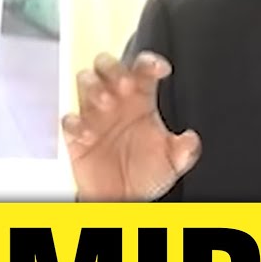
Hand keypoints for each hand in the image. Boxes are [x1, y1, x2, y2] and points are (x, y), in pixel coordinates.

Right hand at [62, 51, 201, 200]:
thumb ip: (184, 150)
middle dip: (114, 68)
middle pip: (108, 66)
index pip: (142, 69)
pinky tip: (89, 134)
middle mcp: (116, 99)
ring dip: (93, 87)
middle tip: (125, 83)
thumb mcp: (173, 162)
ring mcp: (94, 114)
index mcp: (141, 98)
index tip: (160, 69)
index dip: (150, 63)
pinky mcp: (76, 135)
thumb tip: (190, 139)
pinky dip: (76, 123)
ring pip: (85, 82)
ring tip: (105, 102)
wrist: (125, 198)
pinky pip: (69, 120)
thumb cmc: (147, 173)